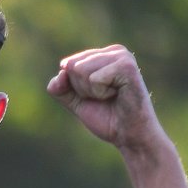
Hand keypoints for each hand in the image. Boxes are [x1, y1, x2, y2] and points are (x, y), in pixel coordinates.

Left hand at [46, 45, 167, 154]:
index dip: (76, 88)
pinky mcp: (127, 66)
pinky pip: (94, 79)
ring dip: (92, 92)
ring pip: (81, 70)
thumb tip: (59, 74)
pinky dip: (101, 93)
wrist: (129, 136)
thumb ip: (61, 89)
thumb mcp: (76, 102)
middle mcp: (115, 51)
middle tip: (105, 99)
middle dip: (83, 89)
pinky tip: (118, 95)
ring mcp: (122, 57)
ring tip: (112, 97)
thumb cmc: (108, 118)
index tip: (97, 97)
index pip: (69, 64)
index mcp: (104, 55)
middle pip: (73, 67)